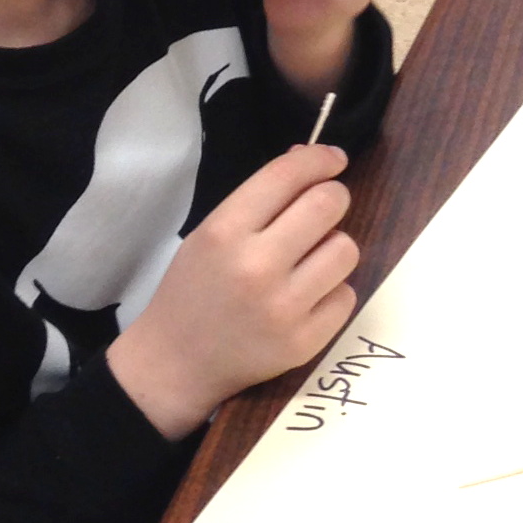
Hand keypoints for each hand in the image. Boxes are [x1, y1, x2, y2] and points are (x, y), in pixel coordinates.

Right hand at [106, 144, 359, 439]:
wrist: (175, 364)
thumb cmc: (194, 290)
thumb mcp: (210, 233)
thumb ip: (259, 198)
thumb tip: (310, 160)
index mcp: (225, 232)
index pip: (288, 176)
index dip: (319, 158)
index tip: (334, 159)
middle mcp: (256, 267)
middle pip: (328, 204)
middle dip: (333, 197)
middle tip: (323, 208)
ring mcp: (283, 308)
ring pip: (346, 249)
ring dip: (334, 247)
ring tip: (309, 260)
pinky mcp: (304, 342)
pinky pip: (347, 295)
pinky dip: (332, 291)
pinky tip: (306, 298)